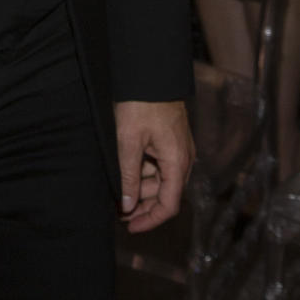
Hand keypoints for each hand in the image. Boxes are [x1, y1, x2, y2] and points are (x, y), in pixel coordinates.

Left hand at [115, 99, 194, 232]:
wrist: (150, 73)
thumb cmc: (140, 104)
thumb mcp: (128, 141)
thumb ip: (128, 175)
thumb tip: (127, 205)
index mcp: (176, 162)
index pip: (169, 205)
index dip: (150, 220)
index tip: (130, 226)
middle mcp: (182, 159)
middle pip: (165, 194)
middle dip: (141, 206)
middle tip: (117, 212)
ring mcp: (178, 150)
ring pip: (160, 180)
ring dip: (140, 189)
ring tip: (116, 194)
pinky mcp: (170, 141)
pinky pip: (158, 165)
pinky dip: (143, 173)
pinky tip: (125, 175)